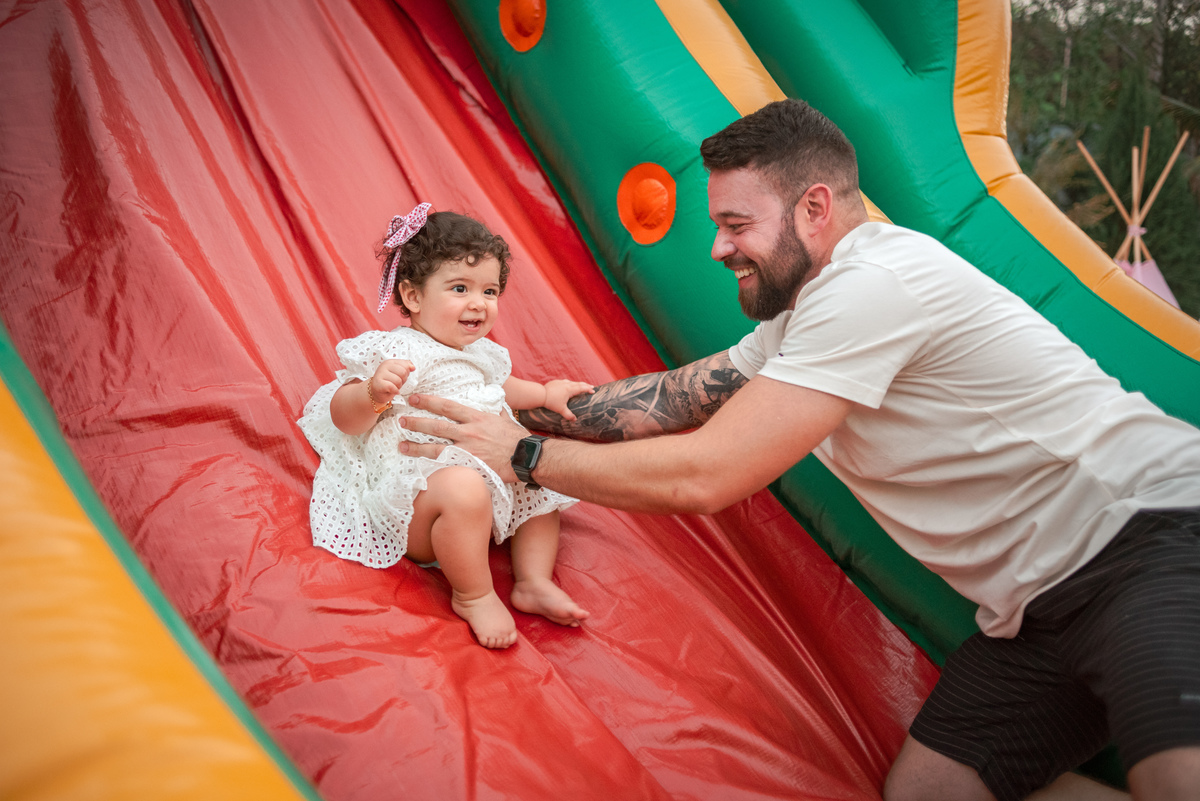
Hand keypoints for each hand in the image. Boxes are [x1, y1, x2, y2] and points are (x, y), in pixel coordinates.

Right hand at [369, 359, 414, 403]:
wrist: (377, 392)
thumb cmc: (388, 382)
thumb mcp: (398, 373)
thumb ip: (406, 367)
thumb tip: (413, 367)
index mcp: (390, 362)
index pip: (405, 365)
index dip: (406, 373)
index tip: (399, 376)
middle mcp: (384, 366)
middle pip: (403, 372)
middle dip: (403, 380)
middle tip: (396, 383)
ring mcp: (380, 374)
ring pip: (398, 381)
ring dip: (398, 387)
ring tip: (393, 386)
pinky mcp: (378, 383)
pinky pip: (392, 387)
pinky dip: (395, 391)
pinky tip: (392, 391)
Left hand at [400, 394, 526, 481]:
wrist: (526, 456)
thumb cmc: (517, 438)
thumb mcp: (505, 418)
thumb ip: (494, 410)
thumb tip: (493, 398)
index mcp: (476, 418)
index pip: (447, 407)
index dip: (429, 402)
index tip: (415, 399)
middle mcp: (469, 432)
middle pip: (436, 426)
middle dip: (416, 423)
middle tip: (401, 420)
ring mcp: (468, 450)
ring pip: (436, 448)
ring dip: (417, 446)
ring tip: (401, 445)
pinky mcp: (469, 466)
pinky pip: (446, 465)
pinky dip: (432, 466)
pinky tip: (419, 466)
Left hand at [542, 380, 594, 420]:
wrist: (540, 394)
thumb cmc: (551, 402)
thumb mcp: (561, 410)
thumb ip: (568, 415)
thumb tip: (575, 420)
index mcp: (570, 390)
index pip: (582, 388)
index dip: (588, 389)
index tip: (593, 391)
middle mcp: (566, 384)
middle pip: (578, 383)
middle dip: (585, 385)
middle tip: (591, 386)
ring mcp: (560, 382)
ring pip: (571, 382)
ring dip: (577, 384)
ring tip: (580, 385)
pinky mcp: (555, 382)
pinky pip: (564, 382)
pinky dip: (569, 383)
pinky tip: (568, 384)